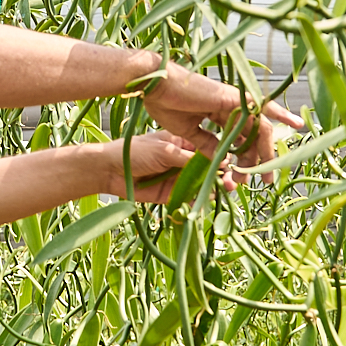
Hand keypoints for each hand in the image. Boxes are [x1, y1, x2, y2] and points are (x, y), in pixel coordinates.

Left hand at [114, 127, 238, 208]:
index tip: (235, 162)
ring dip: (214, 189)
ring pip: (202, 185)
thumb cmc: (134, 152)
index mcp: (184, 143)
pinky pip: (189, 199)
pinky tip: (206, 201)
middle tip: (233, 183)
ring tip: (225, 191)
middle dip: (223, 175)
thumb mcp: (165, 150)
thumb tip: (218, 160)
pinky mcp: (172, 194)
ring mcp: (179, 178)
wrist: (109, 171)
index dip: (223, 156)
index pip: (209, 149)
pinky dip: (198, 202)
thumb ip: (189, 158)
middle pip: (210, 169)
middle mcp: (184, 161)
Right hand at [144, 62, 301, 172]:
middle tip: (262, 182)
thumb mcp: (188, 132)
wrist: (154, 86)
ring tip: (267, 174)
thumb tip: (222, 161)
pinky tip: (295, 124)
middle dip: (258, 160)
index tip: (242, 179)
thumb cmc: (165, 104)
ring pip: (258, 128)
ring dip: (264, 152)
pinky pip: (261, 108)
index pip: (240, 138)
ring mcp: (233, 101)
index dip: (244, 159)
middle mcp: (230, 107)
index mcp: (218, 113)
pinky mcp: (233, 98)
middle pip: (252, 136)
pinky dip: (279, 113)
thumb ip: (206, 144)